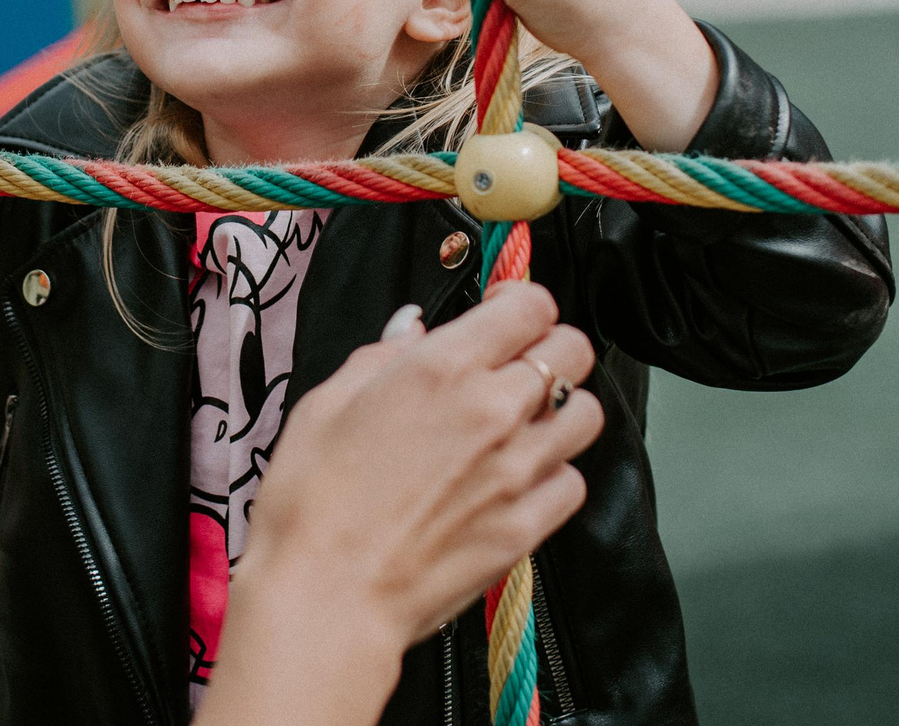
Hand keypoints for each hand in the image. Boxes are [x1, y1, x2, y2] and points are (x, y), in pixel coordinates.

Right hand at [198, 283, 601, 725]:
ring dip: (561, 409)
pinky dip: (554, 474)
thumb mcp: (325, 403)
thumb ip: (381, 356)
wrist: (326, 596)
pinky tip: (518, 479)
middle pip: (573, 349)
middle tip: (516, 364)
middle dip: (549, 346)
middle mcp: (492, 410)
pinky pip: (573, 481)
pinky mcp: (527, 526)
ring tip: (524, 423)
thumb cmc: (312, 503)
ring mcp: (517, 471)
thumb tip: (411, 332)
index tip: (501, 315)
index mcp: (442, 368)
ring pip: (586, 413)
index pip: (531, 304)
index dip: (519, 302)